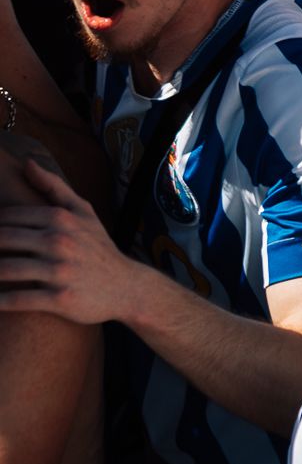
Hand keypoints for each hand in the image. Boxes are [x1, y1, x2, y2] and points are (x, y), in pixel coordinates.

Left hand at [0, 160, 147, 325]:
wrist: (126, 287)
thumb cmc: (97, 248)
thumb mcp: (83, 213)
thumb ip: (53, 186)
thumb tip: (26, 163)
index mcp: (61, 218)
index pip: (7, 217)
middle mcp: (60, 241)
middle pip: (1, 240)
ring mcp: (60, 271)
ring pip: (6, 270)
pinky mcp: (60, 299)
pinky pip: (18, 300)